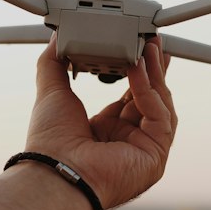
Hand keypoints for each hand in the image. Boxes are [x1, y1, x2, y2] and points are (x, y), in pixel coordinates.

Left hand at [24, 36, 176, 209]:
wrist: (53, 171)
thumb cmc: (50, 144)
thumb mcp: (52, 93)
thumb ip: (54, 63)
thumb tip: (58, 38)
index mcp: (107, 132)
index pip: (133, 97)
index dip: (139, 73)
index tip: (142, 49)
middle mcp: (128, 143)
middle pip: (152, 100)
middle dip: (155, 70)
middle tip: (154, 42)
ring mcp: (145, 152)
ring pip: (161, 106)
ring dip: (155, 76)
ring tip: (148, 49)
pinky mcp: (155, 155)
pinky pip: (159, 116)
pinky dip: (149, 91)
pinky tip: (137, 70)